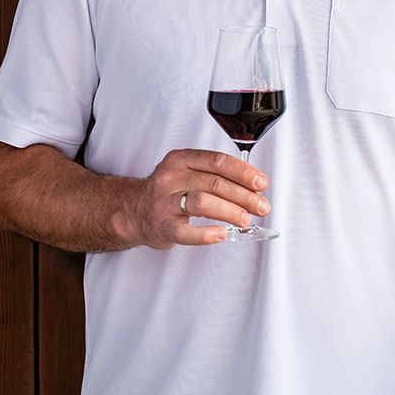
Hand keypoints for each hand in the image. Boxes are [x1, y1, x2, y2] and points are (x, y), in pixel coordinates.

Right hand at [114, 148, 269, 248]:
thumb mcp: (188, 172)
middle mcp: (171, 178)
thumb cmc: (168, 192)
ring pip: (203, 202)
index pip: (218, 162)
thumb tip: (254, 186)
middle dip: (244, 196)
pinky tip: (221, 233)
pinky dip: (207, 234)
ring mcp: (164, 203)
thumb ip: (216, 174)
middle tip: (261, 206)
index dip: (244, 173)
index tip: (261, 183)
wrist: (133, 212)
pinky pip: (186, 232)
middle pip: (215, 183)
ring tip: (245, 219)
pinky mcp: (162, 226)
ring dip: (231, 211)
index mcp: (182, 160)